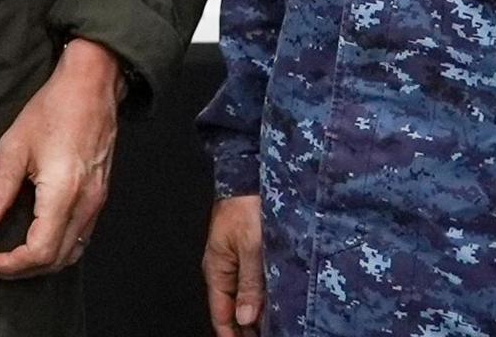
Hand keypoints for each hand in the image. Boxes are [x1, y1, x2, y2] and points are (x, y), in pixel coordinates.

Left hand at [0, 37, 122, 277]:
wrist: (91, 87)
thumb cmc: (53, 109)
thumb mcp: (14, 147)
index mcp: (63, 193)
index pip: (40, 252)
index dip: (12, 265)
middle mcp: (86, 204)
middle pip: (57, 260)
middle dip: (23, 270)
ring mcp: (97, 203)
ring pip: (72, 253)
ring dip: (42, 264)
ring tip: (12, 258)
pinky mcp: (100, 197)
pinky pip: (81, 238)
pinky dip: (59, 250)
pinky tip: (37, 240)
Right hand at [202, 194, 265, 334]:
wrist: (249, 175)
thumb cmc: (245, 205)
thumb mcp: (251, 247)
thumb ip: (249, 284)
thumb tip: (244, 318)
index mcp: (217, 269)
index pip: (220, 314)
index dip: (232, 335)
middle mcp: (225, 267)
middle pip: (233, 309)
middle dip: (247, 327)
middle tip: (271, 335)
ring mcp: (237, 260)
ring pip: (245, 297)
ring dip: (258, 313)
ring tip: (277, 325)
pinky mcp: (251, 252)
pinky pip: (254, 283)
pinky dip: (264, 296)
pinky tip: (278, 304)